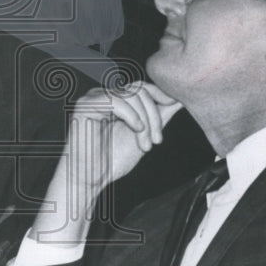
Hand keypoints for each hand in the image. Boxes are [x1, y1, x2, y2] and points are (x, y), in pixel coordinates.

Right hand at [32, 81, 180, 243]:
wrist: (91, 178)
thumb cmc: (113, 159)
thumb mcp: (145, 134)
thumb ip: (160, 115)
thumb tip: (180, 99)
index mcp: (117, 100)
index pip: (143, 87)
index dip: (160, 97)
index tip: (172, 113)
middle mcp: (105, 95)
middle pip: (140, 89)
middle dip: (155, 114)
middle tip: (157, 140)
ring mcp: (95, 98)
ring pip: (131, 94)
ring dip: (145, 120)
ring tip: (145, 145)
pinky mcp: (86, 105)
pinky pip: (115, 100)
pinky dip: (131, 115)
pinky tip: (136, 130)